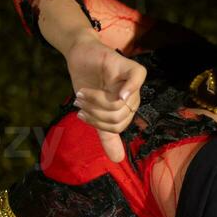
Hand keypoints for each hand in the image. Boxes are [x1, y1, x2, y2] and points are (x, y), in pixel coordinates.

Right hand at [64, 31, 146, 162]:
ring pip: (118, 104)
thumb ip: (106, 135)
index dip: (97, 123)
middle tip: (79, 101)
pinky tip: (118, 93)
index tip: (81, 114)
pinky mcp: (128, 66)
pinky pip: (137, 79)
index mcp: (126, 109)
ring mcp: (131, 82)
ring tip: (81, 93)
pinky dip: (129, 89)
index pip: (116, 128)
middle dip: (94, 112)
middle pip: (116, 118)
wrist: (79, 56)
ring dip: (95, 100)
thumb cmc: (88, 82)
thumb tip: (118, 160)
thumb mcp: (94, 113)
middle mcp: (132, 97)